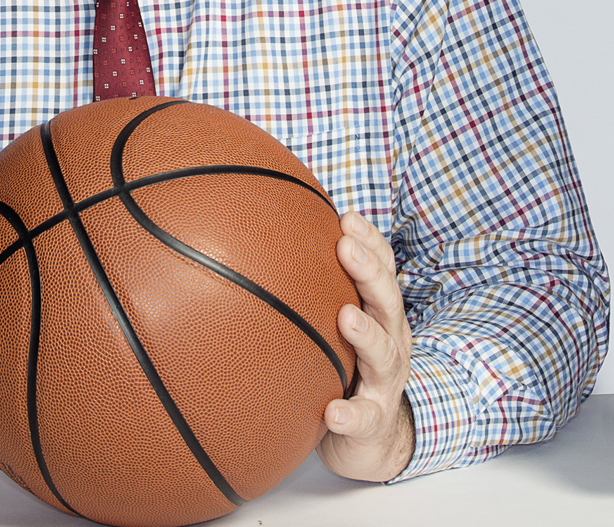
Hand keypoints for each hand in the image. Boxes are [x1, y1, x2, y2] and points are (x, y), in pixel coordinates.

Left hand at [316, 211, 414, 481]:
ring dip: (367, 335)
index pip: (383, 271)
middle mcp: (390, 342)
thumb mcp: (339, 322)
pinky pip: (363, 418)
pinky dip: (350, 414)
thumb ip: (317, 286)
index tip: (348, 216)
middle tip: (346, 248)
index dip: (370, 243)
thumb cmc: (349, 364)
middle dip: (370, 272)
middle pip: (389, 302)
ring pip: (384, 355)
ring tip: (346, 318)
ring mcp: (384, 383)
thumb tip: (265, 238)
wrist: (373, 438)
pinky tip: (332, 410)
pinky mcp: (372, 422)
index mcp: (381, 314)